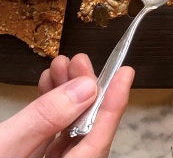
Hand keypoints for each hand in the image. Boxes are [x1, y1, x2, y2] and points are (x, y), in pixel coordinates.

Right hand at [0, 54, 133, 157]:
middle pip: (84, 131)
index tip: (125, 73)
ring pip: (67, 128)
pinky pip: (49, 133)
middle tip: (78, 60)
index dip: (115, 105)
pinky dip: (50, 106)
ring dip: (67, 94)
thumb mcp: (3, 147)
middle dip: (85, 91)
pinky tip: (48, 84)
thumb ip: (44, 119)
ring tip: (61, 64)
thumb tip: (86, 88)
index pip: (97, 141)